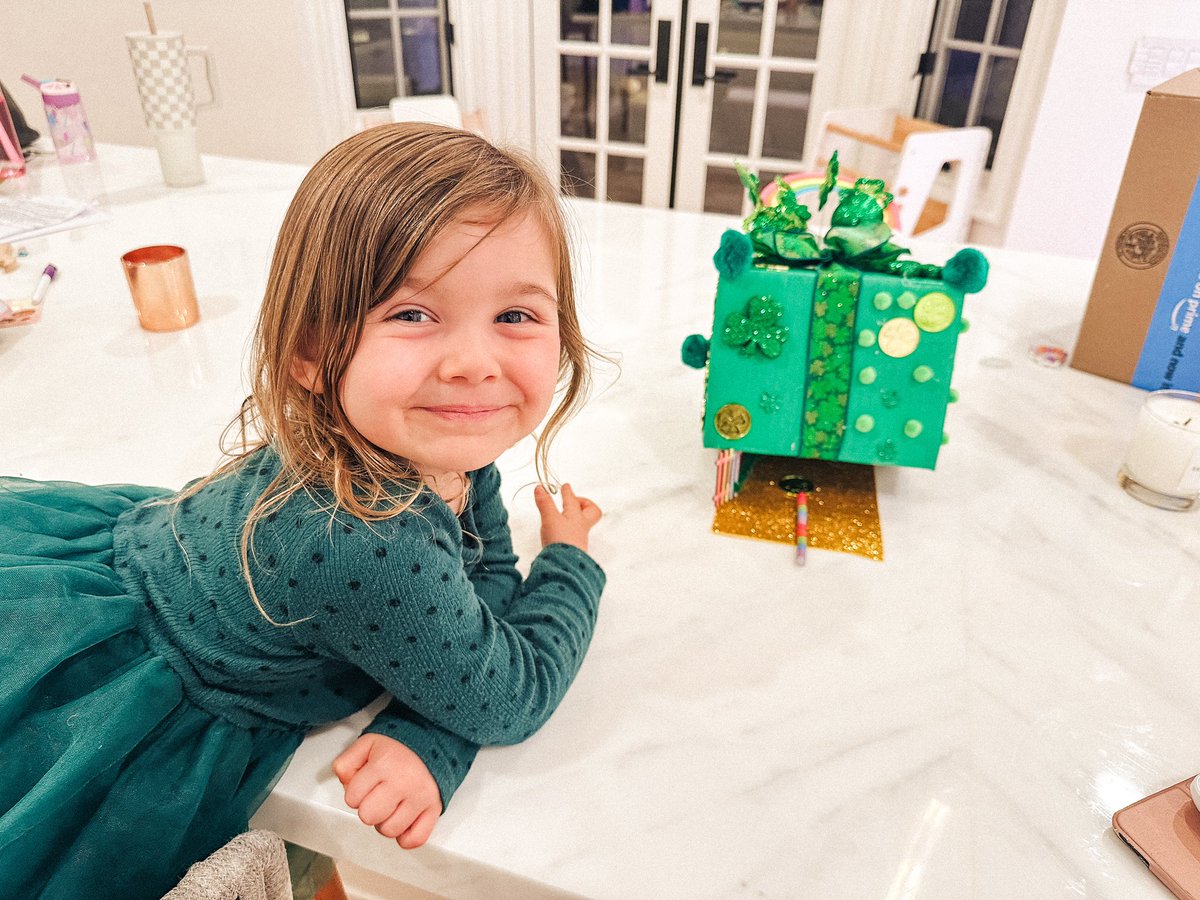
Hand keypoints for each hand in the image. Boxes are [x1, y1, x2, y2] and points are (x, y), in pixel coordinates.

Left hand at [332, 733, 441, 848]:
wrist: (433, 740)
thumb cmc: (399, 746)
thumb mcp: (366, 744)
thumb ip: (346, 763)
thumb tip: (346, 785)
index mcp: (383, 764)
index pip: (352, 798)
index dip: (355, 793)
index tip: (366, 784)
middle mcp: (403, 782)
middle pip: (369, 817)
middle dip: (369, 808)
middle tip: (378, 796)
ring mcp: (420, 797)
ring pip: (390, 831)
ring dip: (387, 822)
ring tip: (392, 805)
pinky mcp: (434, 809)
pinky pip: (415, 839)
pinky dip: (406, 836)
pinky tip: (404, 821)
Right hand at [534, 482, 601, 551]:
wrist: (565, 566)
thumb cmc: (560, 540)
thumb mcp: (550, 519)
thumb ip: (545, 503)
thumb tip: (540, 488)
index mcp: (577, 516)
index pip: (573, 500)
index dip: (568, 491)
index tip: (566, 486)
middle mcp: (581, 527)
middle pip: (591, 512)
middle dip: (585, 504)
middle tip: (574, 501)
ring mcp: (579, 539)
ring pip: (583, 524)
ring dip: (576, 517)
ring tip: (565, 515)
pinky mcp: (574, 549)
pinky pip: (576, 535)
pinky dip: (570, 529)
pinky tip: (562, 532)